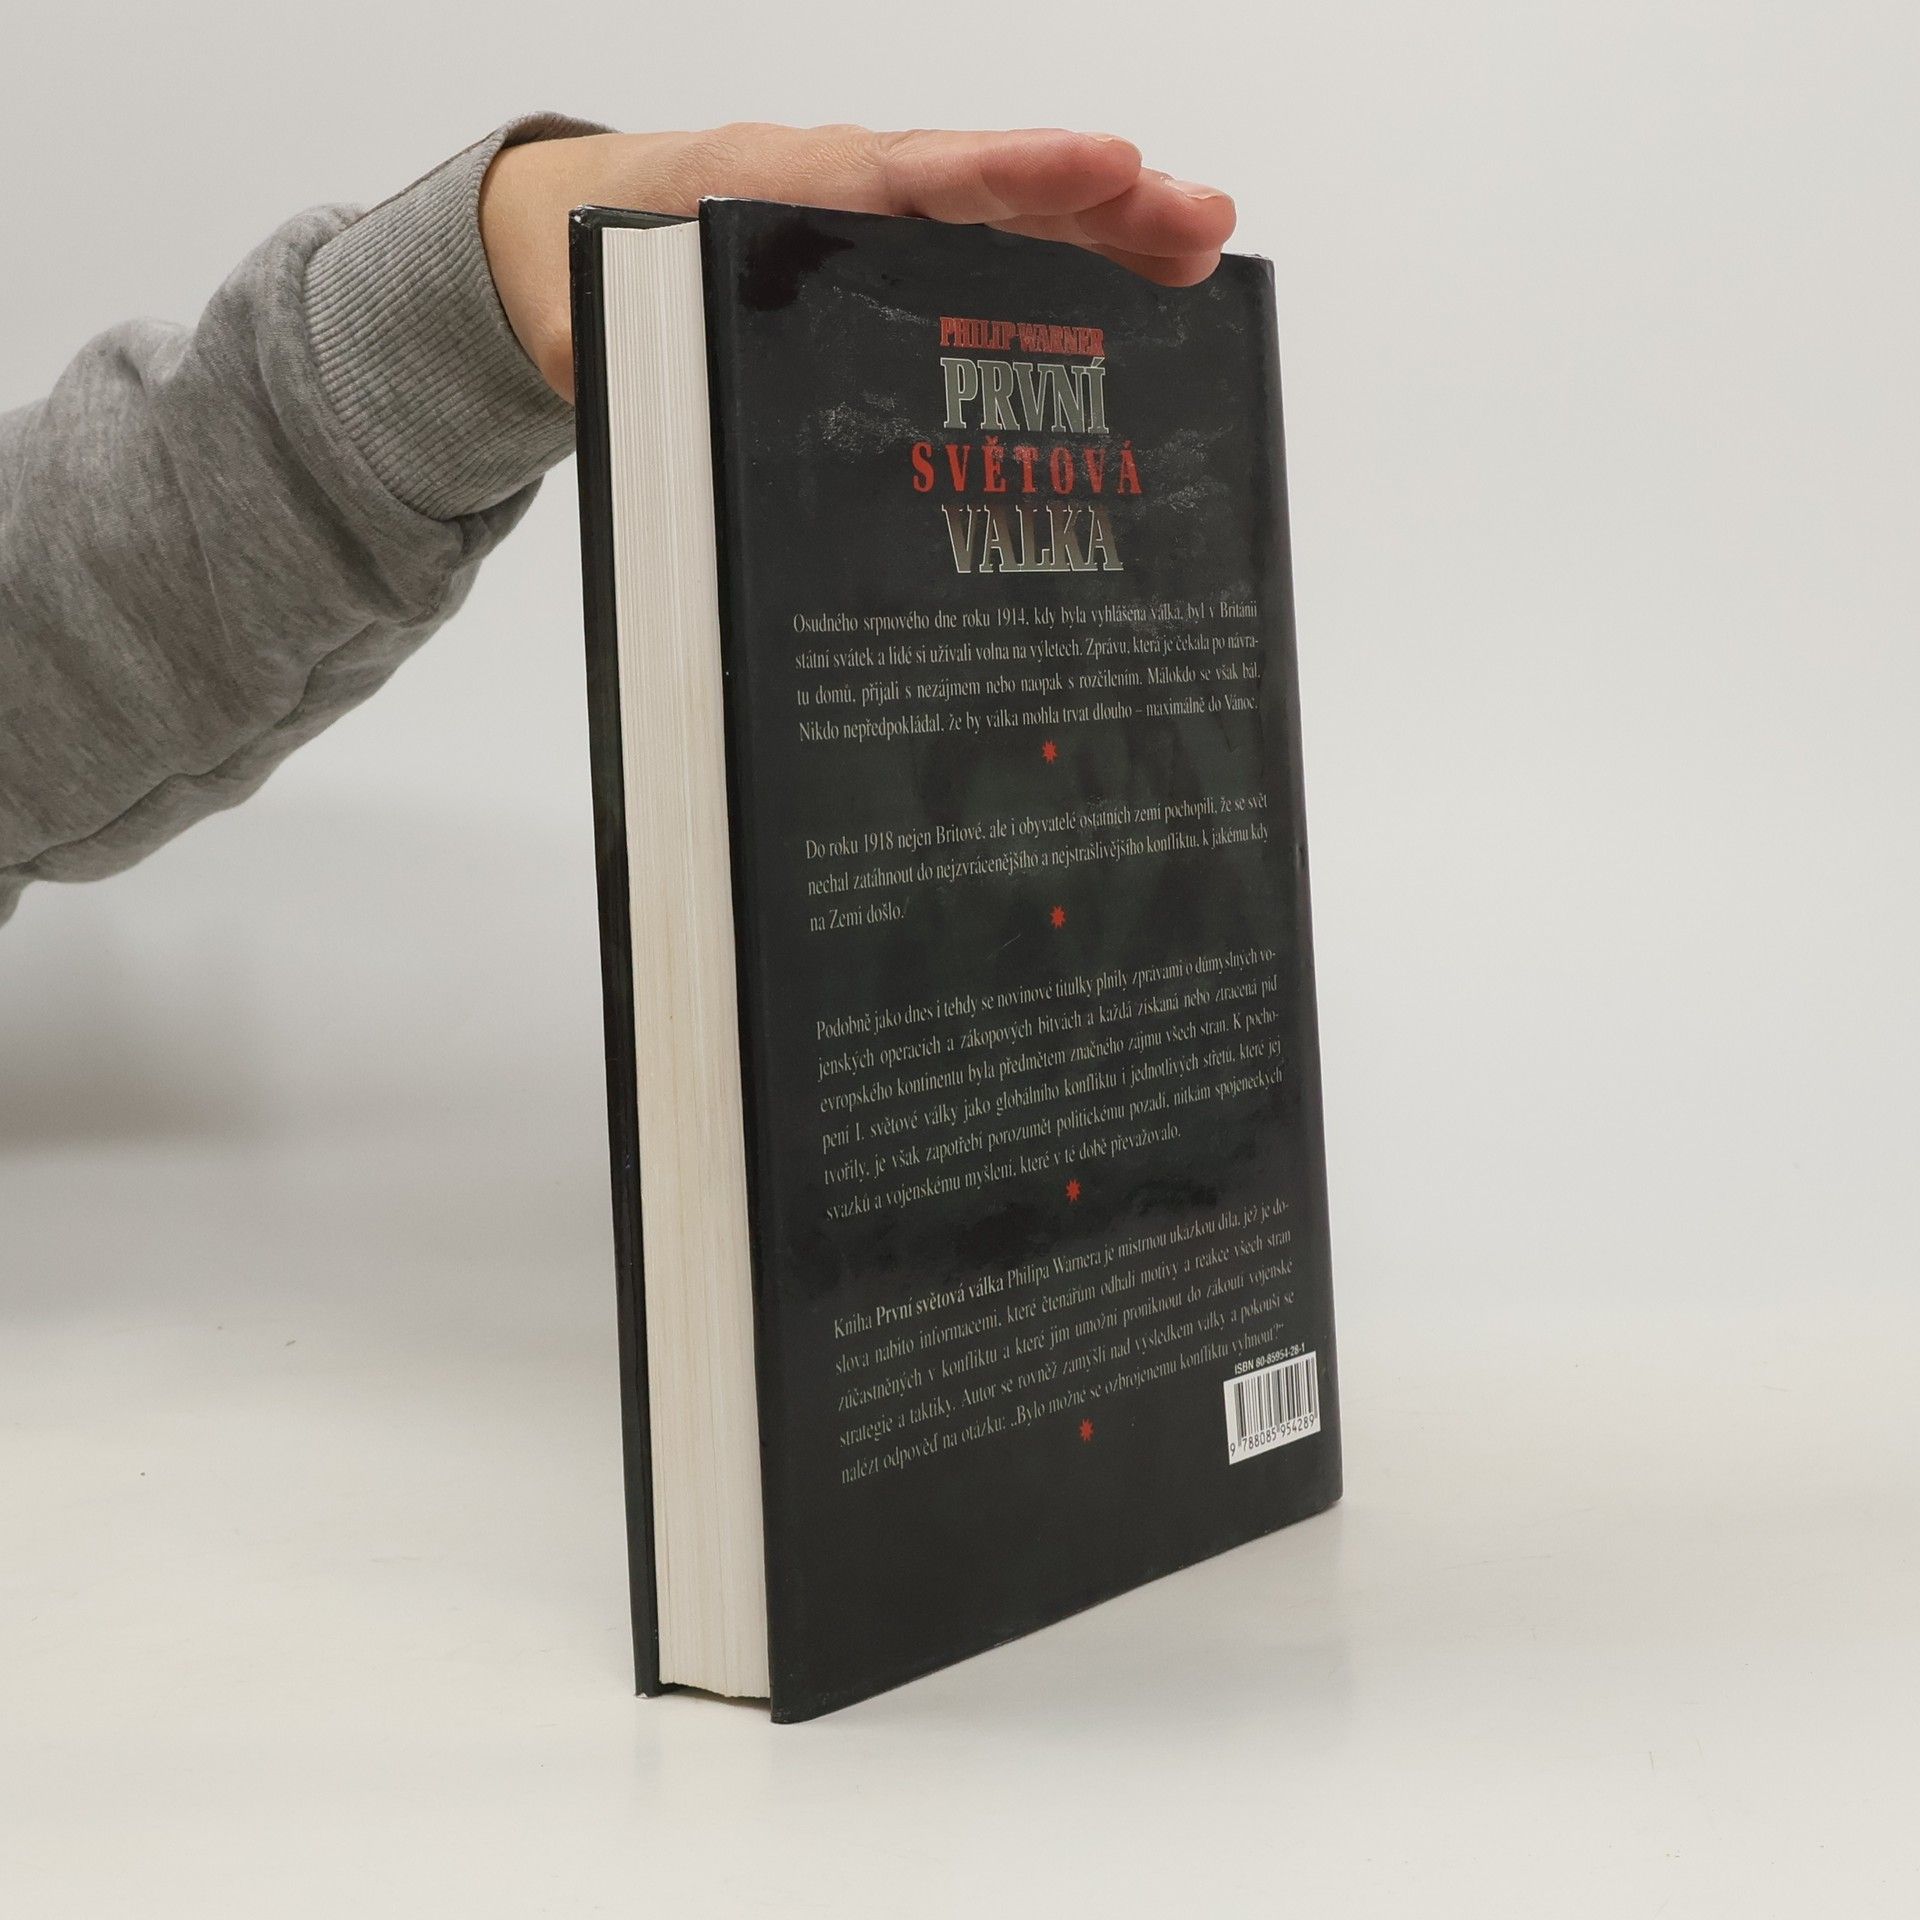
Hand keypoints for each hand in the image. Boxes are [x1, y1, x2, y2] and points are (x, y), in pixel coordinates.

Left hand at [480, 124, 1236, 399]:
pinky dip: (1060, 284)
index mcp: (779, 197)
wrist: (572, 250)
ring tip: (1202, 254)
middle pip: (985, 196)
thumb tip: (668, 406)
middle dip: (1095, 203)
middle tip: (1201, 220)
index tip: (1101, 163)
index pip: (908, 176)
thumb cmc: (595, 280)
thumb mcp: (598, 326)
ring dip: (1102, 241)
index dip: (1007, 174)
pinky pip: (986, 273)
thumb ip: (632, 358)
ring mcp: (881, 242)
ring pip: (1003, 232)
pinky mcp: (892, 281)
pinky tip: (1133, 313)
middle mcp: (849, 205)